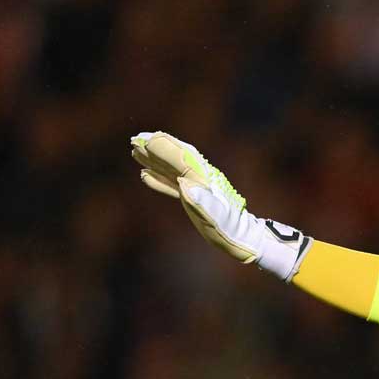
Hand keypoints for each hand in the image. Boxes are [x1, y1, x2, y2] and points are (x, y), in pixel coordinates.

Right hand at [130, 131, 311, 280]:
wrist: (243, 239)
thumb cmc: (231, 231)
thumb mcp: (219, 219)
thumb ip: (204, 201)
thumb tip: (185, 183)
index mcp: (205, 181)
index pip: (183, 160)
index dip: (166, 149)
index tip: (148, 139)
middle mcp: (200, 180)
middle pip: (176, 159)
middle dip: (157, 149)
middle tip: (136, 138)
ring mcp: (197, 188)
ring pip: (172, 169)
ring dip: (154, 160)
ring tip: (136, 151)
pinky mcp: (194, 198)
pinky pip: (172, 185)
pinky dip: (158, 179)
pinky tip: (144, 175)